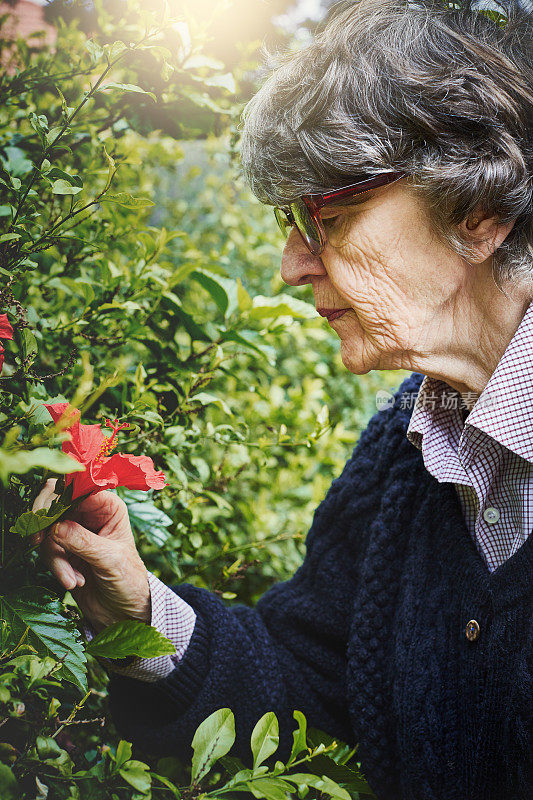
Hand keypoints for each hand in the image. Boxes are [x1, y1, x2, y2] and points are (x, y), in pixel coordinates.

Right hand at [32, 479, 150, 632]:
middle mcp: (90, 514)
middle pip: (55, 504)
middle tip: (40, 542)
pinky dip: (55, 567)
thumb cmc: (129, 580)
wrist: (123, 610)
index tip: (47, 519)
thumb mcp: (110, 559)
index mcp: (109, 507)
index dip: (58, 499)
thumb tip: (55, 526)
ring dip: (55, 557)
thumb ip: (83, 541)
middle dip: (47, 526)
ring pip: (48, 529)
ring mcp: (75, 531)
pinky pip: (46, 548)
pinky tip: (73, 581)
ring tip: (74, 580)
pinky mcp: (64, 549)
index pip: (77, 489)